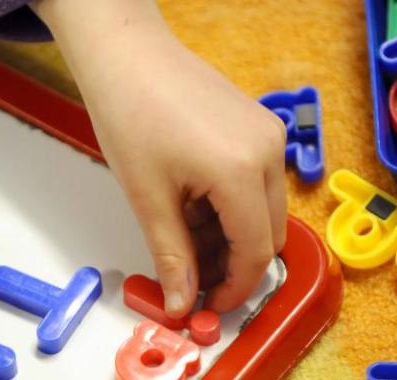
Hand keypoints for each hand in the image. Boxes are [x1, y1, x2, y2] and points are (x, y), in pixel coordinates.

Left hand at [34, 0, 287, 315]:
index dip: (234, 288)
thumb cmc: (130, 112)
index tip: (209, 305)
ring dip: (231, 236)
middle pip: (268, 234)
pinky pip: (258, 183)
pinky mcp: (259, 127)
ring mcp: (268, 135)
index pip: (255, 252)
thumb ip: (171, 256)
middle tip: (192, 277)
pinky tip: (193, 206)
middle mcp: (267, 151)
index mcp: (241, 171)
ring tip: (183, 236)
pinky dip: (231, 207)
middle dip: (233, 265)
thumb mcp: (147, 198)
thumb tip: (182, 303)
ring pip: (264, 211)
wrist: (127, 56)